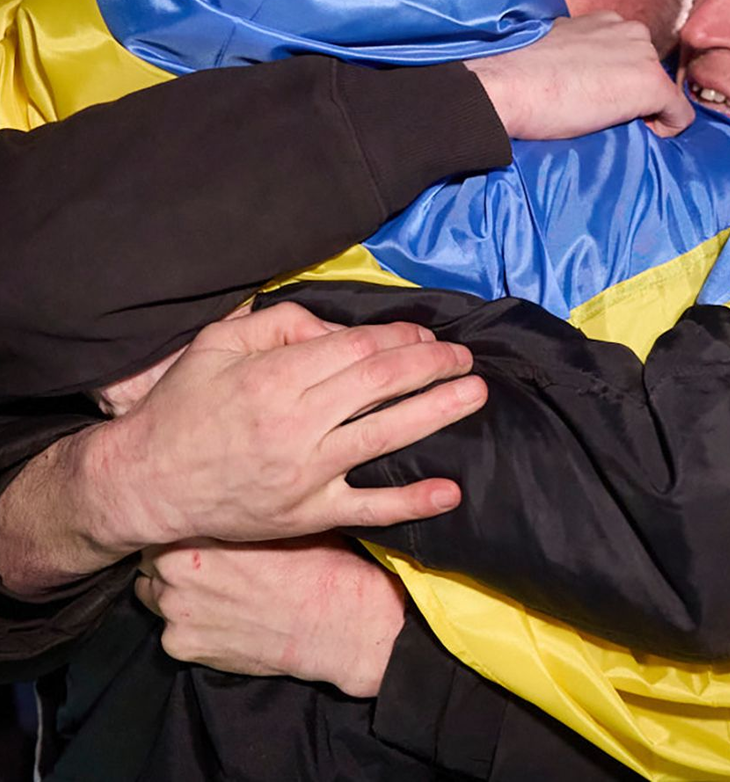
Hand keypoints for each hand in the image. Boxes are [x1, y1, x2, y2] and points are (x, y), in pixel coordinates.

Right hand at [84, 301, 485, 551]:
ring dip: (437, 411)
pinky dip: (411, 502)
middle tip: (465, 358)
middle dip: (431, 366)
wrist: (144, 483)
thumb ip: (280, 325)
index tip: (426, 335)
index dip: (400, 338)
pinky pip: (368, 509)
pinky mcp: (308, 515)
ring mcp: (306, 474)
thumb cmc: (182, 406)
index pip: (357, 350)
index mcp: (275, 378)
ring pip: (386, 436)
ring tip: (474, 394)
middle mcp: (296, 424)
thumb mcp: (218, 345)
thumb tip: (335, 328)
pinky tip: (450, 491)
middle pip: (381, 384)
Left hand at [136, 534, 404, 697]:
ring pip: (154, 591)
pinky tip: (222, 617)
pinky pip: (169, 628)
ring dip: (175, 587)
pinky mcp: (181, 647)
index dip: (183, 519)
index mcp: (200, 531)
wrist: (337, 622)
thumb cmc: (317, 562)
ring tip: (216, 587)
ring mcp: (174, 612)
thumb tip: (224, 491)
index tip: (199, 522)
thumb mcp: (283, 517)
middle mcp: (176, 570)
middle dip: (174, 553)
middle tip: (209, 556)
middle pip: (151, 554)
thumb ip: (240, 508)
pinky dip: (188, 623)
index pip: (165, 515)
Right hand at [467, 13, 693, 138]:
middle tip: (603, 115)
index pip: (628, 53)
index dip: (618, 81)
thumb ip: (576, 55)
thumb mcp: (553, 51)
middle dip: (634, 93)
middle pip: (649, 71)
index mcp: (602, 20)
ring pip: (662, 91)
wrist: (504, 87)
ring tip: (613, 125)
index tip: (598, 100)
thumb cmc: (517, 75)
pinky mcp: (650, 82)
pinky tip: (642, 135)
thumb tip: (577, 76)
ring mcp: (642, 55)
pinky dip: (667, 129)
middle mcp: (628, 29)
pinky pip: (679, 114)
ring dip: (646, 110)